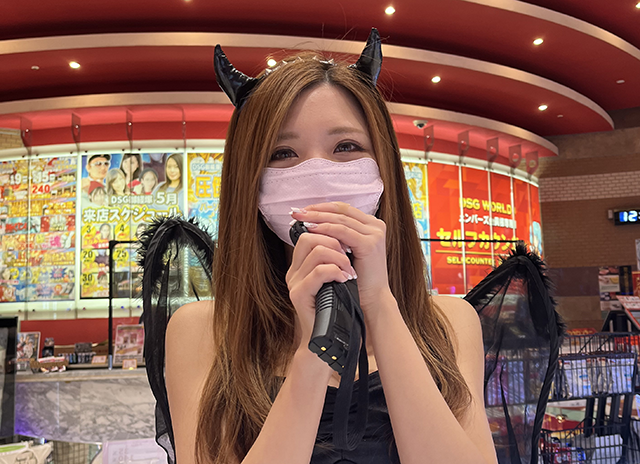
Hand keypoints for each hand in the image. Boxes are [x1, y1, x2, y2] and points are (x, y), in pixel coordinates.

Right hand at [286, 231, 356, 350]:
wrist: (328, 340)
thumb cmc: (336, 309)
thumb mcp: (335, 280)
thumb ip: (335, 261)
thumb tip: (348, 240)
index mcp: (300, 266)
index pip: (310, 234)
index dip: (329, 233)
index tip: (348, 244)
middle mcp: (294, 271)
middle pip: (310, 237)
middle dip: (335, 242)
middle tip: (350, 257)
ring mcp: (294, 283)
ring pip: (317, 252)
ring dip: (339, 258)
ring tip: (349, 272)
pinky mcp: (299, 294)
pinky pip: (318, 272)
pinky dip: (336, 272)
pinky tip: (345, 280)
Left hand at [290, 202, 391, 319]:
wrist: (371, 300)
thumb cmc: (357, 279)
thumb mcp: (345, 251)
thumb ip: (335, 237)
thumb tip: (310, 224)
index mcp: (370, 225)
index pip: (343, 209)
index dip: (321, 207)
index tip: (302, 210)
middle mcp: (375, 226)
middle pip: (341, 210)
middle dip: (317, 210)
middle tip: (297, 212)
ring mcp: (374, 234)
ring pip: (341, 218)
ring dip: (318, 217)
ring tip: (301, 219)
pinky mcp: (369, 244)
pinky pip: (343, 231)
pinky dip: (326, 228)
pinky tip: (312, 229)